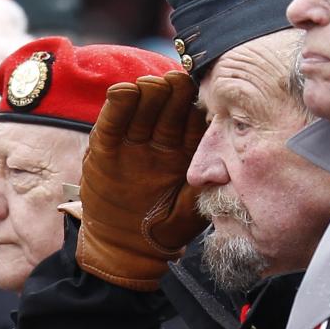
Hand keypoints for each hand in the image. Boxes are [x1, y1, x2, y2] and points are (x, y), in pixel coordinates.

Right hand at [76, 71, 207, 290]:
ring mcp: (132, 144)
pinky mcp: (105, 150)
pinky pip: (111, 124)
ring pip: (141, 110)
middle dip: (174, 93)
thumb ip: (204, 186)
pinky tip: (124, 91)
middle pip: (168, 109)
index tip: (206, 91)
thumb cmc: (167, 229)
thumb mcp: (192, 210)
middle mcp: (159, 142)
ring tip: (152, 83)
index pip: (193, 121)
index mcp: (185, 152)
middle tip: (178, 80)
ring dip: (147, 94)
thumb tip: (224, 167)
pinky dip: (117, 107)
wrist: (128, 248)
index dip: (198, 105)